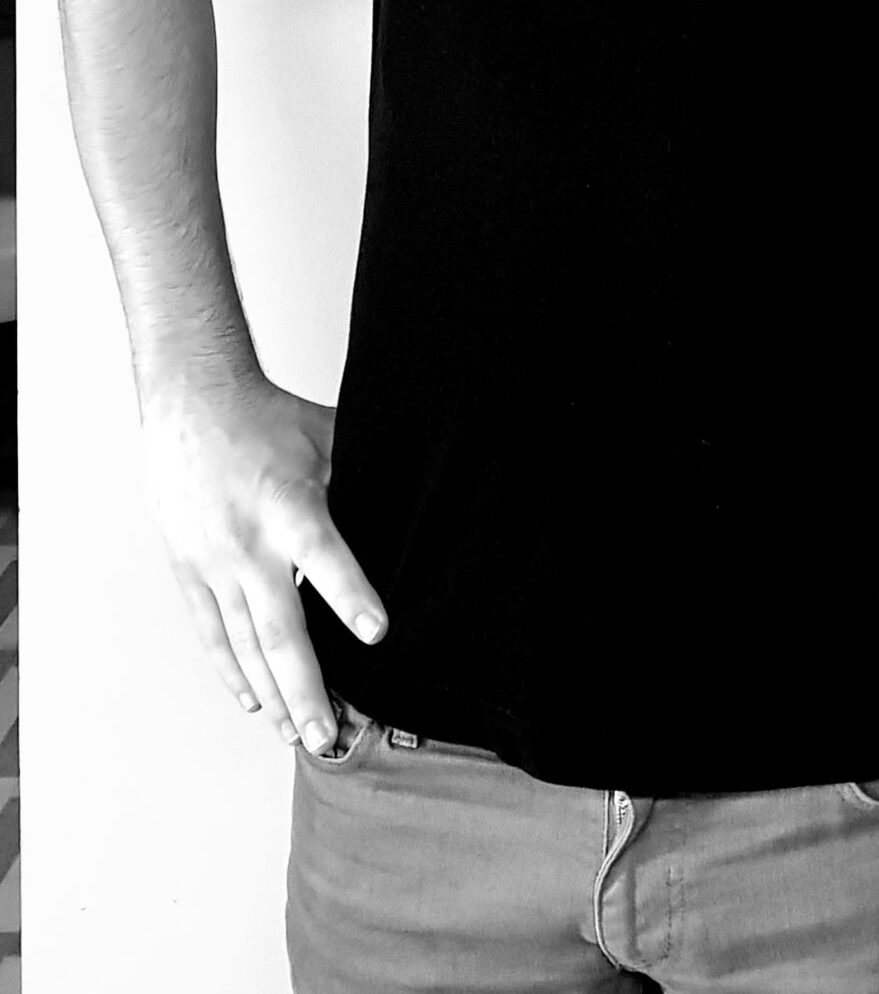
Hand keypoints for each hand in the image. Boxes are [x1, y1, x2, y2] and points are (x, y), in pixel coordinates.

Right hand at [141, 374, 386, 752]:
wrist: (191, 405)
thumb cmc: (270, 419)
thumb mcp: (328, 437)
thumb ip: (363, 481)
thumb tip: (424, 499)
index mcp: (289, 505)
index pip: (324, 556)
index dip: (350, 594)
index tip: (376, 633)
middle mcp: (249, 544)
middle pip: (279, 628)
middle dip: (306, 687)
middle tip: (330, 735)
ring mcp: (214, 563)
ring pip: (245, 644)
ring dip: (273, 695)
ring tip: (299, 737)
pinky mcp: (190, 571)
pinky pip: (213, 633)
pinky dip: (233, 672)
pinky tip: (255, 703)